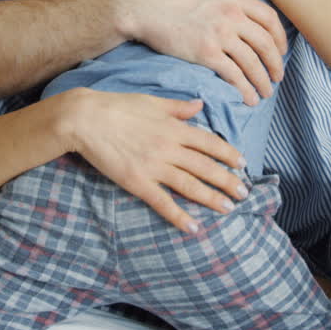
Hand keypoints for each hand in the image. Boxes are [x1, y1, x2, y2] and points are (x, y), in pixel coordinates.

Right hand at [61, 89, 248, 233]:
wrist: (85, 119)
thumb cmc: (117, 106)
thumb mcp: (152, 101)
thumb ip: (178, 107)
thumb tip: (201, 104)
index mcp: (175, 127)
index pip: (210, 143)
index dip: (228, 154)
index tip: (242, 163)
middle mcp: (169, 148)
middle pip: (206, 167)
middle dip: (228, 181)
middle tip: (244, 194)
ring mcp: (154, 167)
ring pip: (190, 186)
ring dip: (212, 199)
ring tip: (229, 209)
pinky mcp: (137, 182)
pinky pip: (163, 202)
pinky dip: (179, 216)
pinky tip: (193, 228)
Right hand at [118, 0, 286, 104]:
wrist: (142, 3)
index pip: (269, 20)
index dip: (280, 38)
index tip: (281, 51)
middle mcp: (232, 15)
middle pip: (265, 44)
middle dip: (275, 64)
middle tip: (277, 76)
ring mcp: (219, 35)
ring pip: (252, 63)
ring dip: (262, 80)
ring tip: (264, 92)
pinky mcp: (205, 53)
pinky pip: (233, 75)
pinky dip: (244, 88)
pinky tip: (247, 97)